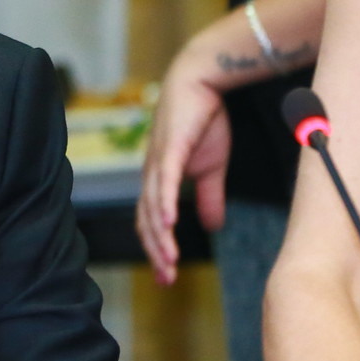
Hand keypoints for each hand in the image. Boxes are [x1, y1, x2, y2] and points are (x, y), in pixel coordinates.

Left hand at [136, 43, 231, 285]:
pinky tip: (169, 224)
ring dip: (160, 236)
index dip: (156, 248)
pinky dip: (165, 203)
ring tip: (168, 261)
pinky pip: (165, 180)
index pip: (151, 221)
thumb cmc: (203, 121)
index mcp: (158, 179)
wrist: (203, 81)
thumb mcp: (211, 167)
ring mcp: (157, 161)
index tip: (166, 276)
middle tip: (166, 278)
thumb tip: (212, 226)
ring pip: (154, 206)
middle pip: (147, 220)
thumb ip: (209, 197)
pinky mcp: (170, 148)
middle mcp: (151, 174)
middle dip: (156, 251)